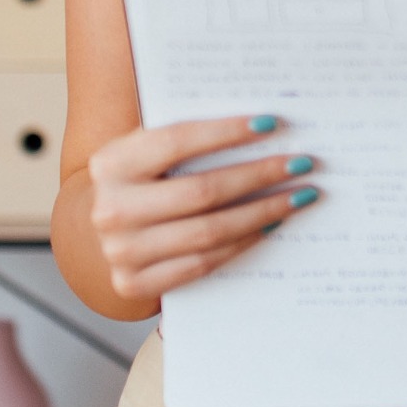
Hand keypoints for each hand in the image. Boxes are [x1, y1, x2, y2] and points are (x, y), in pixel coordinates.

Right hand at [82, 115, 315, 303]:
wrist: (104, 229)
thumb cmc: (141, 180)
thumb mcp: (147, 151)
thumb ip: (187, 138)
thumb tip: (261, 123)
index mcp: (111, 163)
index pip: (177, 142)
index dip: (226, 132)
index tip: (272, 123)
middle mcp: (111, 209)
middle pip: (202, 191)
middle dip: (259, 175)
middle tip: (301, 163)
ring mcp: (120, 251)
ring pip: (209, 232)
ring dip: (263, 212)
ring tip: (299, 196)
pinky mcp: (134, 283)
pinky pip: (203, 264)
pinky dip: (243, 243)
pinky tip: (271, 225)